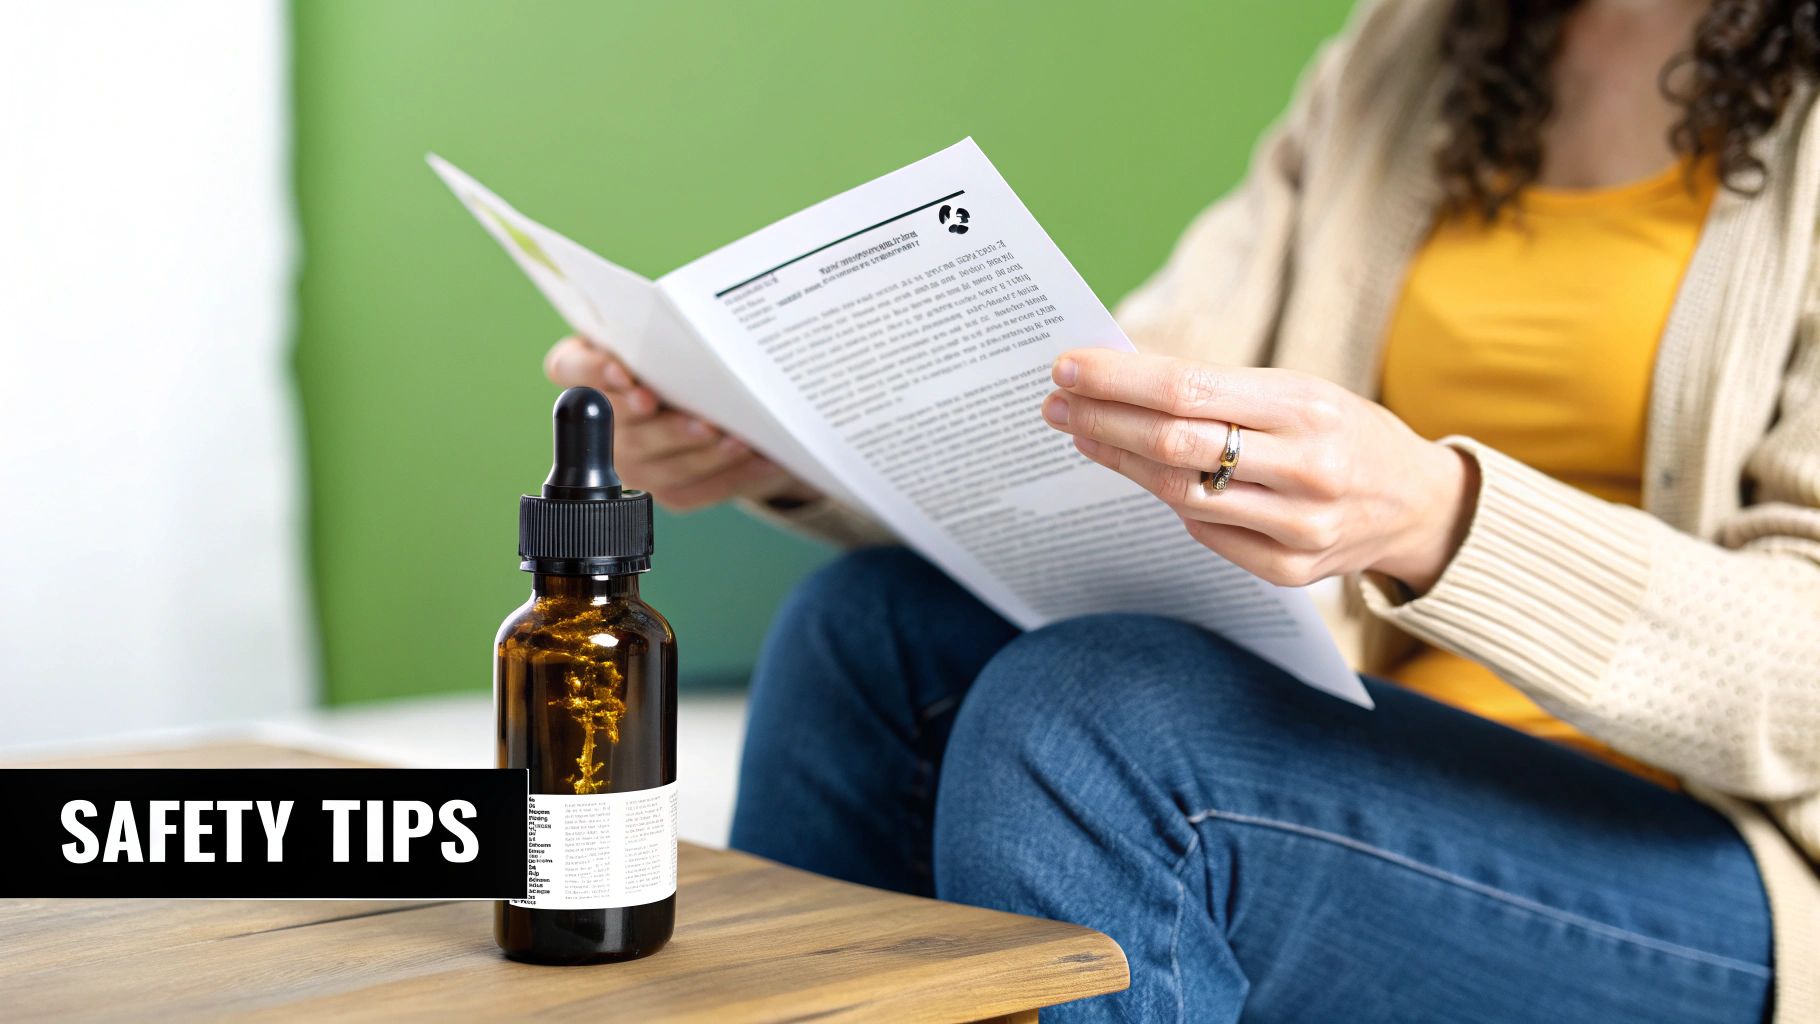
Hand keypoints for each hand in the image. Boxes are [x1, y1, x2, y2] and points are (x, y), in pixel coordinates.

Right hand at [544, 336, 820, 511]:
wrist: (722, 409)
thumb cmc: (690, 358)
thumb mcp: (677, 337)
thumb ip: (674, 332)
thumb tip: (701, 332)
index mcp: (592, 372)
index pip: (570, 369)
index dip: (592, 372)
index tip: (623, 371)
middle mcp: (605, 425)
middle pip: (627, 429)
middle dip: (666, 426)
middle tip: (700, 419)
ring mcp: (635, 464)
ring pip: (665, 465)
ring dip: (705, 453)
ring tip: (738, 439)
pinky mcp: (672, 492)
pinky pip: (700, 489)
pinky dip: (733, 473)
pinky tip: (762, 456)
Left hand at [1041, 349, 1478, 593]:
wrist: (1418, 504)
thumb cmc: (1341, 431)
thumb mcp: (1299, 390)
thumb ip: (1220, 388)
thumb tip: (1120, 376)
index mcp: (1307, 407)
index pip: (1187, 390)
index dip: (1117, 381)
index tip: (1068, 368)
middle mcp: (1306, 469)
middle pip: (1175, 445)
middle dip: (1103, 421)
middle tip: (1056, 403)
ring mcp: (1298, 528)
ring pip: (1181, 494)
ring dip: (1121, 461)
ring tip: (1085, 433)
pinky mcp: (1290, 571)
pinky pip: (1206, 534)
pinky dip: (1172, 502)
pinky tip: (1147, 478)